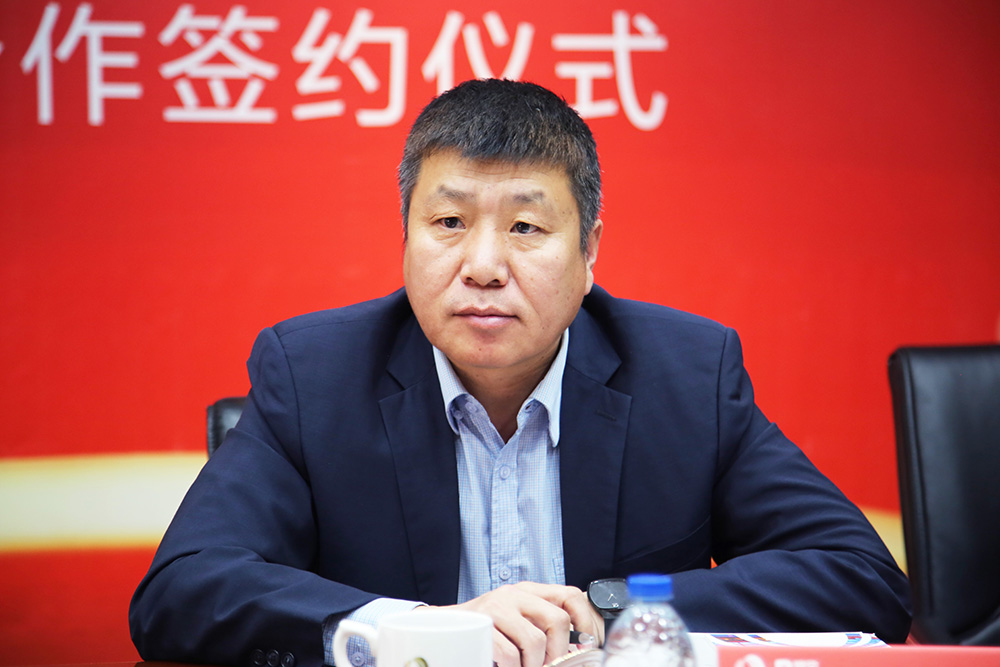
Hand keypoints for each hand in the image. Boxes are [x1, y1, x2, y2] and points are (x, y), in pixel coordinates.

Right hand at [423, 582, 603, 666]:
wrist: (445, 626)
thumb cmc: (487, 627)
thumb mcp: (518, 619)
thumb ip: (544, 626)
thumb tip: (579, 648)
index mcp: (529, 591)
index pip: (571, 596)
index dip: (587, 622)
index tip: (589, 645)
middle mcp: (515, 594)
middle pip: (557, 620)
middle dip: (559, 652)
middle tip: (549, 664)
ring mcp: (498, 608)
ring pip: (535, 642)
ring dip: (534, 664)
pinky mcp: (482, 625)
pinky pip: (510, 655)